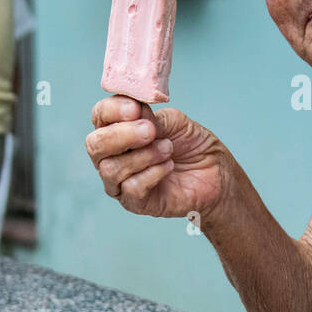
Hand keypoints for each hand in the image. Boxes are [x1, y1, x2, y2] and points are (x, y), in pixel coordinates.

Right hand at [86, 96, 231, 219]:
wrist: (216, 175)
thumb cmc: (192, 146)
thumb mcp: (176, 122)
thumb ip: (153, 116)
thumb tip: (136, 111)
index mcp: (118, 129)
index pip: (100, 116)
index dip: (113, 110)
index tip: (136, 108)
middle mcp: (111, 156)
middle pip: (94, 144)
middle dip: (122, 135)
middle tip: (151, 131)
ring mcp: (120, 181)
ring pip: (111, 168)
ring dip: (144, 156)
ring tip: (168, 149)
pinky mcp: (134, 202)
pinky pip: (131, 188)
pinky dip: (153, 173)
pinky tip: (169, 166)